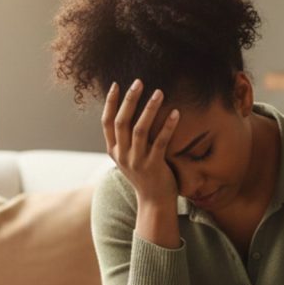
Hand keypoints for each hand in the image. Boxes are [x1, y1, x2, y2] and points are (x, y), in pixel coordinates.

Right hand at [102, 79, 180, 208]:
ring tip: (159, 92)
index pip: (106, 122)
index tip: (116, 84)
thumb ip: (125, 141)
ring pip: (140, 130)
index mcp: (113, 151)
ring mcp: (137, 161)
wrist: (154, 202)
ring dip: (149, 109)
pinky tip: (176, 113)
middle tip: (139, 82)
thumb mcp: (129, 159)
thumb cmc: (145, 176)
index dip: (111, 103)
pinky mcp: (154, 166)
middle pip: (122, 122)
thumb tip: (129, 114)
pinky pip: (160, 142)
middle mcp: (122, 155)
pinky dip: (168, 126)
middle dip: (129, 100)